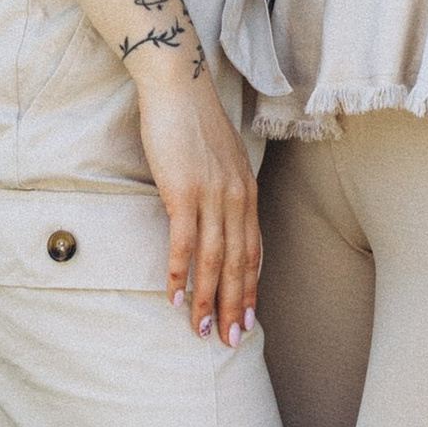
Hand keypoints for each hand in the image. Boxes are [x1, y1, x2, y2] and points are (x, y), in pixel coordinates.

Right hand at [134, 62, 262, 349]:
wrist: (178, 85)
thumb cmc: (193, 121)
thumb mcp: (219, 160)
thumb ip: (222, 190)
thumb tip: (215, 217)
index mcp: (246, 192)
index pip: (252, 252)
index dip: (249, 289)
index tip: (247, 319)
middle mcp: (236, 198)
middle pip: (238, 263)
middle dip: (234, 306)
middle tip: (229, 340)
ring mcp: (212, 195)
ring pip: (213, 260)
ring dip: (208, 299)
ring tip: (201, 330)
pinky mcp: (184, 190)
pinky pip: (184, 241)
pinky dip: (181, 272)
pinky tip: (175, 297)